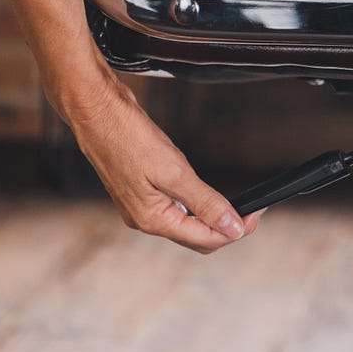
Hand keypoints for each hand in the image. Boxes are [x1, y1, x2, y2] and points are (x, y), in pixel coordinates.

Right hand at [61, 71, 261, 252]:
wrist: (95, 111)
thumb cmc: (126, 136)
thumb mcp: (173, 171)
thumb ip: (205, 202)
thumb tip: (232, 227)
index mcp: (152, 220)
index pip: (206, 240)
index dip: (236, 229)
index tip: (257, 212)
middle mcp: (145, 219)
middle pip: (197, 238)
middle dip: (227, 228)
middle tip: (252, 210)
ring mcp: (140, 206)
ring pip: (186, 225)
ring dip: (212, 219)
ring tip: (235, 204)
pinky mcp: (140, 191)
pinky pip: (175, 209)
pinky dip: (195, 207)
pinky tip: (205, 194)